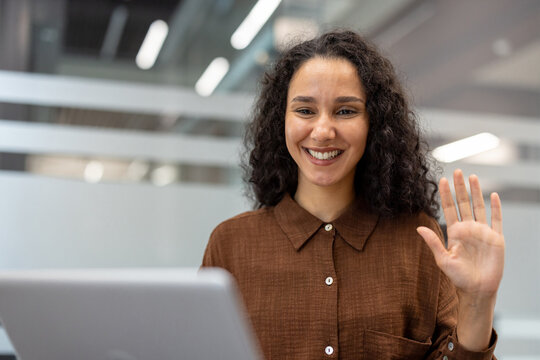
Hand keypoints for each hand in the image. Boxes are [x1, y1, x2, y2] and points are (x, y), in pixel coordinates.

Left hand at [417, 169, 504, 298]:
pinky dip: (496, 208)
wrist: (477, 289)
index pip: (449, 209)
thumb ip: (433, 243)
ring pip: (479, 207)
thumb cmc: (458, 277)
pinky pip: (497, 220)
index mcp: (455, 232)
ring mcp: (483, 232)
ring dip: (476, 192)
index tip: (441, 180)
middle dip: (460, 187)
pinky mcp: (496, 238)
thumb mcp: (443, 259)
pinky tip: (493, 195)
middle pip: (463, 203)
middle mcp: (468, 229)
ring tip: (472, 177)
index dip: (446, 195)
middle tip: (457, 171)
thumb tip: (418, 227)